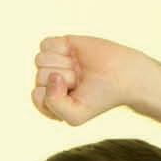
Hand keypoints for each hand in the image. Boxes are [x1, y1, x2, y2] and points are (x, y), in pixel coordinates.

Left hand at [30, 34, 145, 127]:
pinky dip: (60, 48)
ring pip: (40, 60)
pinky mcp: (61, 44)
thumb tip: (50, 75)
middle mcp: (50, 82)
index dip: (56, 95)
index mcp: (51, 102)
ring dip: (63, 64)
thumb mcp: (74, 116)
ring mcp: (55, 62)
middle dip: (63, 79)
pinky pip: (45, 44)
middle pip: (39, 77)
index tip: (76, 94)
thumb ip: (52, 105)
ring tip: (78, 68)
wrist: (123, 75)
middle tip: (81, 80)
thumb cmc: (100, 98)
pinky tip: (73, 53)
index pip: (37, 96)